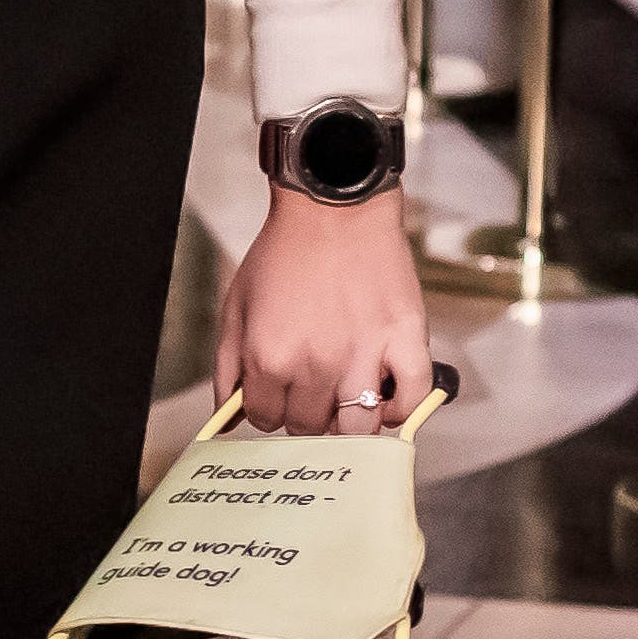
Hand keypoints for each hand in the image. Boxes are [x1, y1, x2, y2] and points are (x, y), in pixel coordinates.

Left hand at [219, 184, 433, 434]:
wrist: (334, 209)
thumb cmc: (285, 253)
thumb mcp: (236, 307)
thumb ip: (228, 368)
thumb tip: (226, 418)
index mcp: (270, 357)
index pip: (266, 420)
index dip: (270, 408)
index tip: (278, 395)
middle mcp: (317, 364)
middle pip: (309, 427)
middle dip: (305, 413)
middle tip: (310, 389)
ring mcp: (365, 355)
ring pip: (358, 429)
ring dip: (349, 423)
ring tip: (346, 398)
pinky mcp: (406, 340)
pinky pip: (412, 400)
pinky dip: (400, 409)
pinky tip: (386, 397)